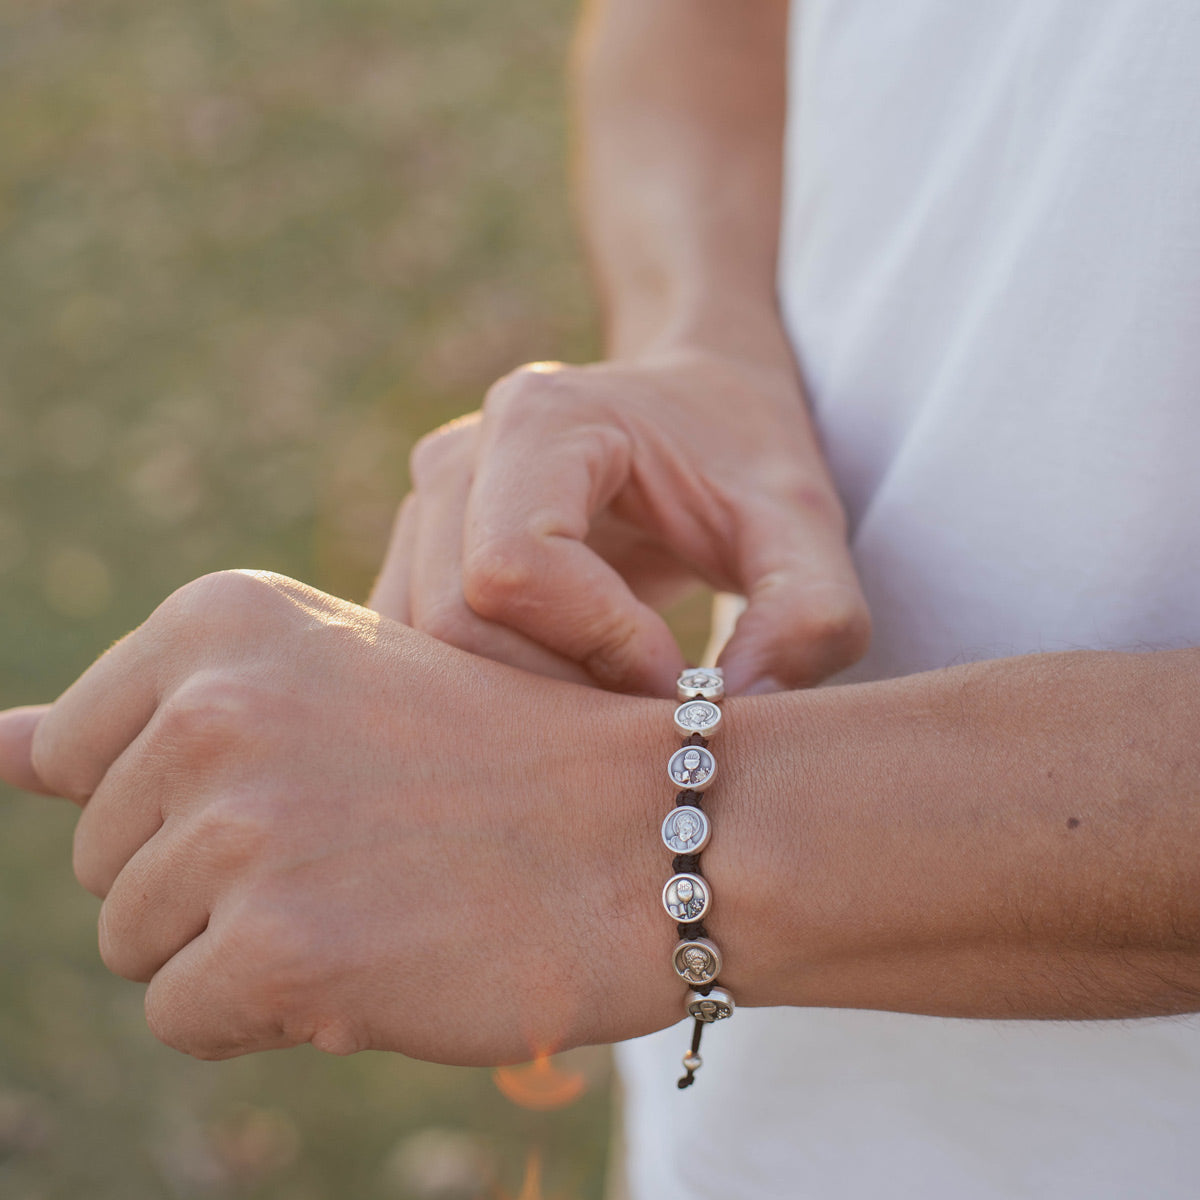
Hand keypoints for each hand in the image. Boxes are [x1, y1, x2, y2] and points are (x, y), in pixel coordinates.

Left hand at [0, 571, 674, 1063]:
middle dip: (217, 877)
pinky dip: (275, 1007)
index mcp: (222, 621)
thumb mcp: (319, 688)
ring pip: (141, 944)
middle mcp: (214, 707)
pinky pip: (189, 1014)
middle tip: (366, 841)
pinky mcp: (277, 948)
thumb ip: (137, 720)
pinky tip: (382, 955)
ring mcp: (243, 827)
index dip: (196, 798)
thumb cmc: (496, 757)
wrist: (648, 825)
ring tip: (382, 892)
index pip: (81, 759)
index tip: (312, 782)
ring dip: (250, 942)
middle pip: (107, 857)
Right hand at [369, 348, 869, 696]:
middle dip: (556, 693)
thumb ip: (808, 614)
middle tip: (647, 715)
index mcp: (544, 420)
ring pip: (426, 654)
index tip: (678, 673)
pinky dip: (489, 703)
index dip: (597, 642)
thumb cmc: (748, 457)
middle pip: (457, 622)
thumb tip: (722, 725)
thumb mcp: (806, 522)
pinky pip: (421, 660)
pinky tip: (568, 701)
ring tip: (613, 707)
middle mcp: (459, 458)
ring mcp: (426, 511)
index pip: (516, 566)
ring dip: (520, 708)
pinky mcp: (417, 560)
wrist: (698, 407)